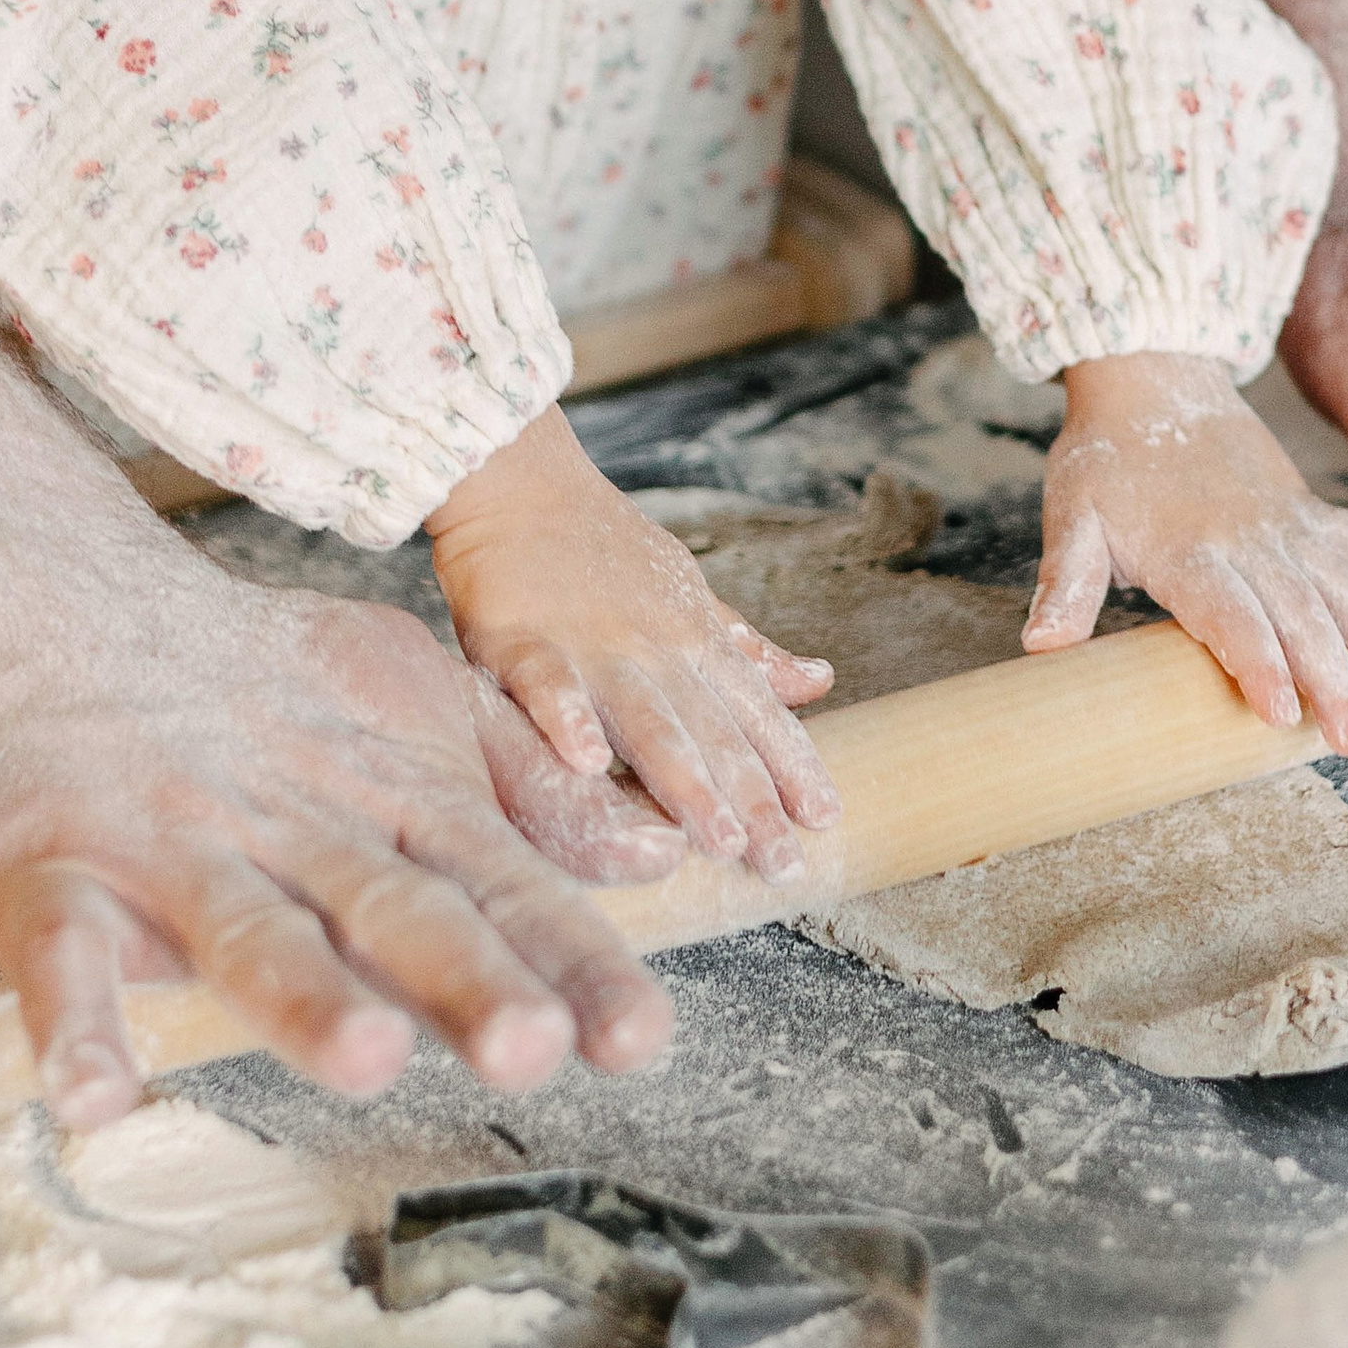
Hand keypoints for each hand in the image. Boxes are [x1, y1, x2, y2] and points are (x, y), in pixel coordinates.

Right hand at [0, 577, 689, 1127]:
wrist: (53, 603)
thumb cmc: (250, 681)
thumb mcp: (405, 705)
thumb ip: (521, 787)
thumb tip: (654, 856)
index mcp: (385, 797)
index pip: (498, 882)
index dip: (567, 956)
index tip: (637, 1036)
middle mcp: (292, 825)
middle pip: (388, 905)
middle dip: (461, 973)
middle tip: (529, 1042)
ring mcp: (169, 848)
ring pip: (246, 927)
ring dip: (306, 998)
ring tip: (364, 1060)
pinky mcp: (47, 874)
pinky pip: (59, 956)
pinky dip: (74, 1025)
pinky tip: (96, 1099)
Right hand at [427, 409, 839, 878]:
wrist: (522, 483)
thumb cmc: (604, 548)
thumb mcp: (690, 595)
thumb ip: (747, 649)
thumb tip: (820, 681)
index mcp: (695, 640)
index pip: (756, 711)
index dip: (791, 764)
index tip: (825, 819)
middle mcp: (654, 648)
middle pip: (712, 731)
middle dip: (751, 799)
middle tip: (782, 864)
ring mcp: (591, 645)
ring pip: (647, 719)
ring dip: (684, 780)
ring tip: (716, 838)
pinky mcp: (523, 640)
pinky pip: (549, 686)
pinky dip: (567, 720)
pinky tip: (586, 764)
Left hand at [1024, 349, 1347, 753]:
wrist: (1152, 377)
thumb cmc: (1105, 460)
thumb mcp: (1071, 518)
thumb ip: (1063, 582)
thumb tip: (1040, 645)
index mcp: (1189, 551)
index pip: (1229, 616)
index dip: (1256, 664)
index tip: (1280, 715)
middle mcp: (1250, 542)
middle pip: (1299, 617)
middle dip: (1331, 680)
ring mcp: (1290, 527)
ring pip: (1347, 590)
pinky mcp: (1312, 514)